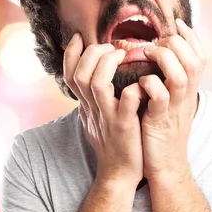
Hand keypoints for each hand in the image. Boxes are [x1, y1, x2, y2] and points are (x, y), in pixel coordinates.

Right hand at [64, 33, 145, 187]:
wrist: (120, 174)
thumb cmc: (114, 143)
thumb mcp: (99, 118)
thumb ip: (96, 98)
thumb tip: (95, 78)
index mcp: (87, 105)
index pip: (70, 74)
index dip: (72, 54)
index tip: (80, 37)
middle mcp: (93, 109)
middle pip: (80, 74)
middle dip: (92, 54)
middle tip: (110, 47)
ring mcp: (107, 117)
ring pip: (96, 83)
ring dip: (107, 64)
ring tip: (121, 55)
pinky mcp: (124, 126)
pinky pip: (125, 102)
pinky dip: (132, 89)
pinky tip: (142, 82)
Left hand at [139, 19, 205, 184]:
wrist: (167, 167)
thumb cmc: (163, 133)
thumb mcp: (172, 104)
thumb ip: (170, 82)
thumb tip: (161, 59)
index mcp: (189, 90)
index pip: (200, 56)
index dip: (191, 36)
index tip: (176, 23)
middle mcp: (187, 97)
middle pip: (194, 60)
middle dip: (176, 44)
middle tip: (156, 42)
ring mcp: (175, 109)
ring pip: (182, 74)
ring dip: (164, 59)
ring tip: (147, 55)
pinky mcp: (160, 122)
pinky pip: (160, 98)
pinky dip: (150, 85)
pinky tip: (139, 83)